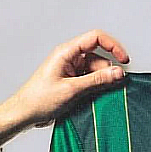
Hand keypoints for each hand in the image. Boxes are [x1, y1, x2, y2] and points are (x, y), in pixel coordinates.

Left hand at [6, 29, 130, 128]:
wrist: (26, 113)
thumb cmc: (39, 99)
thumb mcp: (72, 89)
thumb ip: (97, 80)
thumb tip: (118, 72)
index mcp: (66, 52)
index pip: (95, 38)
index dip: (113, 46)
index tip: (124, 60)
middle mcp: (70, 58)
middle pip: (99, 58)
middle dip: (109, 71)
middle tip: (114, 87)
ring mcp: (72, 71)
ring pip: (97, 71)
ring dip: (102, 83)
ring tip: (99, 97)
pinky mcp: (73, 82)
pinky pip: (91, 82)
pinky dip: (97, 89)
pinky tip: (95, 99)